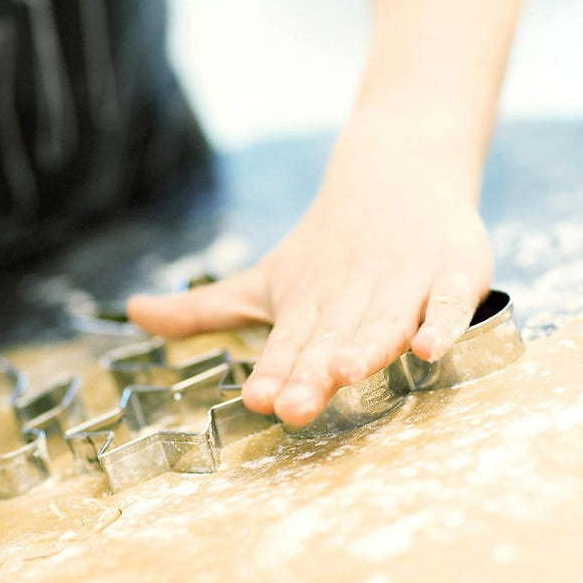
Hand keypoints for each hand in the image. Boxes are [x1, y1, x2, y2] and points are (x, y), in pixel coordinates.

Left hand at [127, 118, 492, 426]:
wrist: (397, 176)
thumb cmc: (322, 252)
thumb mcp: (260, 283)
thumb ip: (202, 310)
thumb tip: (130, 312)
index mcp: (305, 305)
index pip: (286, 344)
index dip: (273, 371)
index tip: (256, 398)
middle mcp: (350, 297)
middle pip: (330, 340)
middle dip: (311, 373)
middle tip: (292, 406)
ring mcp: (403, 285)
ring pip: (383, 322)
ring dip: (366, 347)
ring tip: (345, 373)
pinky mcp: (452, 275)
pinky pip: (450, 303)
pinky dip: (442, 323)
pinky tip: (427, 348)